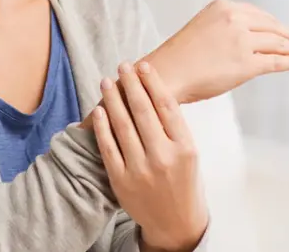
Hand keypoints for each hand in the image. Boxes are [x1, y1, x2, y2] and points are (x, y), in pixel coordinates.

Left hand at [93, 61, 207, 251]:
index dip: (153, 82)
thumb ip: (173, 127)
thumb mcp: (189, 153)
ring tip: (107, 81)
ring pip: (122, 125)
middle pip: (142, 110)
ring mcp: (140, 170)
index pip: (166, 106)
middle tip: (122, 65)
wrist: (176, 222)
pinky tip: (100, 109)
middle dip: (130, 84)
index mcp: (185, 148)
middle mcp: (163, 157)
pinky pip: (108, 146)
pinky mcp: (121, 180)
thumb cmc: (183, 180)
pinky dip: (102, 126)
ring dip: (113, 99)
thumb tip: (151, 89)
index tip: (143, 65)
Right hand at [145, 0, 288, 103]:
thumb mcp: (203, 28)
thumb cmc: (180, 57)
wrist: (166, 73)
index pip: (258, 14)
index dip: (274, 23)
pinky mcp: (246, 63)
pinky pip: (276, 61)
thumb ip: (226, 28)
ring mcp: (241, 41)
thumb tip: (250, 39)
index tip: (284, 31)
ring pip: (277, 43)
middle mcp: (234, 19)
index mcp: (222, 7)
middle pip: (272, 26)